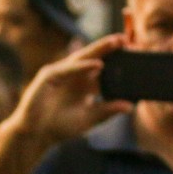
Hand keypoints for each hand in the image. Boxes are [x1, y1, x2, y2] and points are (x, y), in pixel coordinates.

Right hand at [9, 35, 129, 145]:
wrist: (36, 135)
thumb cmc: (59, 127)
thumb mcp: (89, 119)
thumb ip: (107, 110)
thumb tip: (130, 106)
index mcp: (84, 84)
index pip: (104, 67)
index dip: (118, 60)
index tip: (136, 52)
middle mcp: (74, 75)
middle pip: (95, 57)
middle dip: (110, 47)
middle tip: (128, 38)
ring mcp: (61, 73)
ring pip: (82, 57)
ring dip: (99, 49)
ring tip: (116, 42)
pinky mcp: (49, 76)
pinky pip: (69, 68)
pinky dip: (83, 66)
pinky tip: (98, 64)